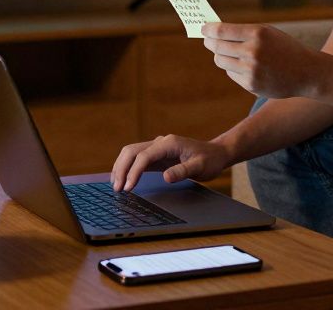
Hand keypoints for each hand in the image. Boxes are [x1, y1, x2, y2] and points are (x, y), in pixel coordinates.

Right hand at [111, 135, 232, 191]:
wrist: (216, 153)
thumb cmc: (210, 160)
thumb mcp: (200, 167)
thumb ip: (183, 171)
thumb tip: (165, 177)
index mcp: (169, 143)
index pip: (144, 156)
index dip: (134, 171)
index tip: (128, 188)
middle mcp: (160, 142)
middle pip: (132, 151)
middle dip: (121, 169)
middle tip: (117, 189)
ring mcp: (157, 147)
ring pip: (131, 153)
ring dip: (121, 167)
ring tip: (116, 186)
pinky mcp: (157, 155)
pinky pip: (137, 158)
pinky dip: (127, 167)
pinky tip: (123, 179)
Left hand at [201, 23, 324, 99]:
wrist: (307, 72)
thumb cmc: (285, 48)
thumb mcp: (268, 32)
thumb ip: (244, 32)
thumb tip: (214, 32)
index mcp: (257, 33)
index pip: (221, 30)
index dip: (208, 30)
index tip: (203, 29)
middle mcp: (253, 51)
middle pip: (217, 46)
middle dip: (210, 42)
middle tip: (208, 40)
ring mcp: (251, 69)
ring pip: (220, 61)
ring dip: (220, 56)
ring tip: (227, 53)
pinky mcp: (251, 84)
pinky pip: (231, 73)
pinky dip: (233, 68)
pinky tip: (245, 66)